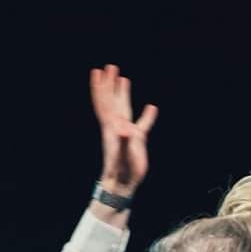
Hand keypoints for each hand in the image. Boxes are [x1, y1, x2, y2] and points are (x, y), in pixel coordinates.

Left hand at [90, 64, 157, 196]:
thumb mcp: (122, 155)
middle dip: (110, 84)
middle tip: (109, 66)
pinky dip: (147, 116)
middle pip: (111, 101)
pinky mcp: (136, 141)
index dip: (101, 87)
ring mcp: (126, 133)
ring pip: (123, 108)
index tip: (98, 71)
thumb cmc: (121, 172)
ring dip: (123, 93)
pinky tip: (152, 108)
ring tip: (123, 78)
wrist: (122, 185)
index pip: (105, 103)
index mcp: (111, 127)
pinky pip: (142, 124)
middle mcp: (117, 127)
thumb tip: (125, 126)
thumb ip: (123, 141)